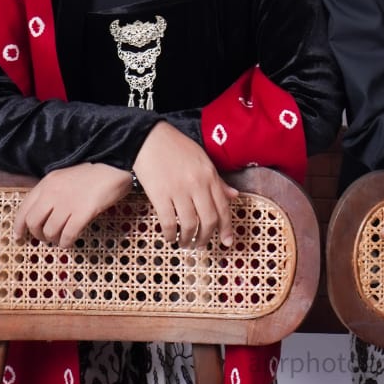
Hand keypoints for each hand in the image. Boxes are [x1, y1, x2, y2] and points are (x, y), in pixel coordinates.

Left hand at [13, 163, 131, 248]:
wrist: (115, 166)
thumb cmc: (92, 172)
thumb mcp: (65, 177)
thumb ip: (51, 192)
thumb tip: (42, 215)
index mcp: (47, 183)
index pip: (24, 209)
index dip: (19, 227)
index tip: (19, 237)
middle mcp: (53, 193)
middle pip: (34, 223)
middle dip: (37, 235)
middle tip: (46, 238)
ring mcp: (68, 203)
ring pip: (50, 232)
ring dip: (53, 239)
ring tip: (61, 238)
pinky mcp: (83, 213)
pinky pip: (67, 236)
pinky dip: (66, 243)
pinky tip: (70, 242)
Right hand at [132, 121, 238, 247]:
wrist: (149, 138)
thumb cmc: (177, 147)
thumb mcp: (203, 159)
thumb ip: (218, 180)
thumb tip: (234, 196)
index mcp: (209, 175)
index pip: (223, 207)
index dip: (226, 228)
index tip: (227, 242)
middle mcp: (197, 184)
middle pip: (208, 220)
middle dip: (206, 237)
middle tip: (201, 245)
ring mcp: (178, 190)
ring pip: (189, 224)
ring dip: (188, 239)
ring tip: (185, 243)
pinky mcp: (159, 195)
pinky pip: (168, 222)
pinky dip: (170, 234)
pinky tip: (170, 237)